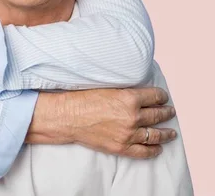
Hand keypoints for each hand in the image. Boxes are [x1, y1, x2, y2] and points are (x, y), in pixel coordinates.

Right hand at [28, 87, 176, 157]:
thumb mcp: (106, 88)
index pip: (155, 96)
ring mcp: (129, 134)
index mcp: (129, 98)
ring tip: (171, 132)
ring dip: (166, 132)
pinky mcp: (122, 147)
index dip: (161, 96)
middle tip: (170, 111)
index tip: (163, 97)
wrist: (67, 117)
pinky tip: (158, 147)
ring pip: (156, 134)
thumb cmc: (82, 99)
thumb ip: (125, 92)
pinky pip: (145, 151)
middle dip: (166, 112)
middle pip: (158, 114)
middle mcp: (133, 116)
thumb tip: (139, 94)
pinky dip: (154, 149)